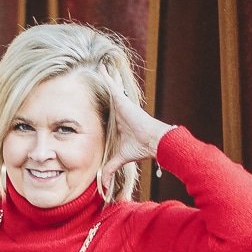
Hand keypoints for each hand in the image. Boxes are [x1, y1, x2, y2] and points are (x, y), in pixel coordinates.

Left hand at [99, 62, 173, 191]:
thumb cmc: (140, 149)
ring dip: (106, 76)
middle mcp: (120, 110)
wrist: (153, 141)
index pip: (109, 110)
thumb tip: (103, 187)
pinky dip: (106, 77)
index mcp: (119, 121)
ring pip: (111, 88)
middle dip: (107, 83)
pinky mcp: (122, 101)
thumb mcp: (119, 159)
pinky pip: (111, 86)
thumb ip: (109, 169)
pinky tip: (100, 67)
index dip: (104, 103)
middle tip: (100, 72)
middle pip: (111, 95)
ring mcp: (122, 104)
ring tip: (100, 65)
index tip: (98, 98)